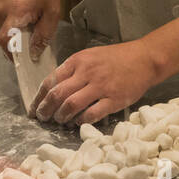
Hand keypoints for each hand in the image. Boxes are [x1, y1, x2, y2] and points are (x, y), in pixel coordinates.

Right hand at [0, 0, 59, 61]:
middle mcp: (0, 12)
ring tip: (27, 27)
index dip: (13, 54)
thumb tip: (35, 53)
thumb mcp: (51, 12)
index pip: (6, 40)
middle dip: (17, 47)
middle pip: (4, 41)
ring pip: (1, 35)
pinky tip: (20, 21)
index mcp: (16, 11)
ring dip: (14, 37)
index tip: (24, 60)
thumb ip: (44, 34)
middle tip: (31, 44)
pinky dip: (9, 30)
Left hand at [34, 40, 160, 124]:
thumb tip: (54, 88)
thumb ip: (73, 70)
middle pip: (57, 95)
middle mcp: (87, 73)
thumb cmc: (116, 57)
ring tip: (60, 120)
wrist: (144, 58)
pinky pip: (92, 114)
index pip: (51, 80)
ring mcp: (101, 86)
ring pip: (71, 105)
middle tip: (43, 118)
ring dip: (61, 116)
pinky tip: (78, 122)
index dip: (39, 97)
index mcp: (78, 61)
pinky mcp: (114, 99)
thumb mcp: (91, 56)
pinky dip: (81, 120)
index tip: (34, 107)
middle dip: (46, 109)